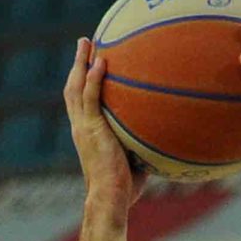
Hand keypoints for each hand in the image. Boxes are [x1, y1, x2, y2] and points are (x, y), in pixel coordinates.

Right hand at [63, 39, 145, 215]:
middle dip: (77, 64)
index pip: (79, 102)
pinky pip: (91, 97)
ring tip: (87, 42)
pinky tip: (101, 61)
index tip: (88, 64)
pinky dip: (94, 79)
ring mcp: (83, 127)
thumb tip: (168, 136)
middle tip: (84, 43)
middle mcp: (80, 127)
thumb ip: (144, 144)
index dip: (81, 82)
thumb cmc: (124, 188)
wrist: (110, 198)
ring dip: (80, 62)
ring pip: (76, 87)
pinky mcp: (90, 129)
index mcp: (85, 133)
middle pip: (73, 87)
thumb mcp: (134, 160)